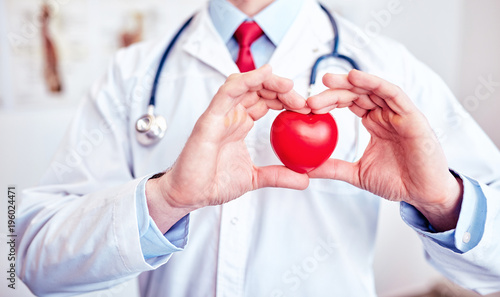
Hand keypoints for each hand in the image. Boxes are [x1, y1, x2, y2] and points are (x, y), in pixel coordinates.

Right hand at [147, 65, 309, 232]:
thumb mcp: (255, 178)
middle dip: (283, 90)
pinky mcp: (210, 118)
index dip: (286, 100)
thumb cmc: (213, 182)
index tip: (306, 109)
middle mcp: (231, 115)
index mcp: (240, 124)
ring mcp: (221, 115)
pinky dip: (246, 80)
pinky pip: (228, 92)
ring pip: (245, 85)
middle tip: (303, 101)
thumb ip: (280, 176)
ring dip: (269, 81)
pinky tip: (265, 74)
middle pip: (259, 89)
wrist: (190, 195)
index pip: (266, 102)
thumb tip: (305, 180)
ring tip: (289, 86)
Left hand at [307, 70, 462, 230]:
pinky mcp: (412, 116)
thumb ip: (333, 168)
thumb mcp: (357, 173)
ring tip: (326, 80)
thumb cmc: (397, 182)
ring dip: (348, 82)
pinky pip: (392, 93)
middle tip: (309, 97)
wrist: (424, 194)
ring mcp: (399, 113)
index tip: (306, 107)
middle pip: (356, 93)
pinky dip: (374, 83)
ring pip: (371, 88)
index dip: (328, 101)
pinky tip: (355, 77)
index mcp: (374, 122)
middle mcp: (385, 114)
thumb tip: (304, 169)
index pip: (348, 103)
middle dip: (332, 91)